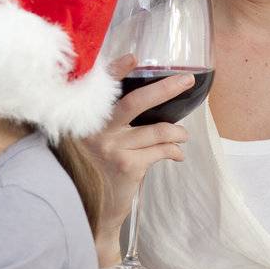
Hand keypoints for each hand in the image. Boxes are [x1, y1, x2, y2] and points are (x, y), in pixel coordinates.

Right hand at [85, 55, 193, 253]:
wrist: (88, 210)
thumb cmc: (90, 171)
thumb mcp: (89, 143)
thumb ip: (105, 124)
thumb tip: (142, 104)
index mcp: (83, 120)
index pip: (99, 90)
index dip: (114, 72)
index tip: (131, 58)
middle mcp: (94, 131)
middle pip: (134, 102)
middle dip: (164, 89)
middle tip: (186, 80)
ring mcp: (112, 148)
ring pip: (156, 129)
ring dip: (176, 131)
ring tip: (182, 134)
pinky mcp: (129, 165)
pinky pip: (161, 150)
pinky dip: (173, 150)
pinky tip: (176, 154)